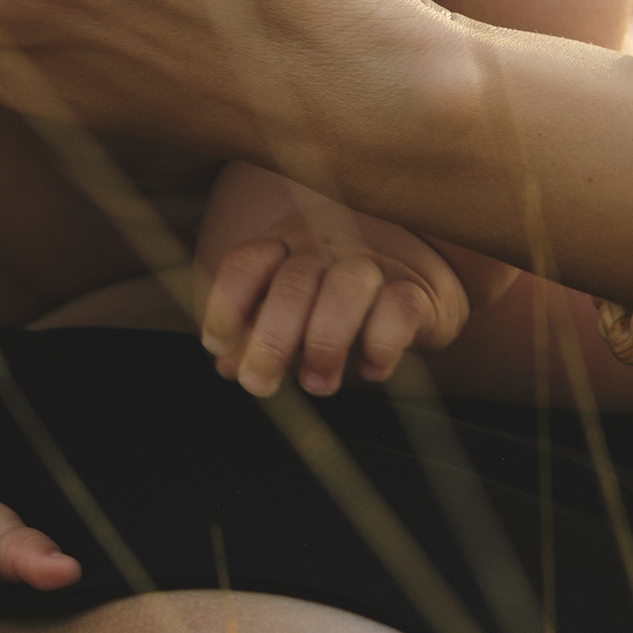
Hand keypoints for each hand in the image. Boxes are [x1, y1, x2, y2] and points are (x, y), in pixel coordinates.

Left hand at [200, 205, 469, 395]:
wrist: (415, 278)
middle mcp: (326, 248)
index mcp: (285, 247)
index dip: (226, 303)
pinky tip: (372, 370)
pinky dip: (381, 346)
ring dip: (325, 345)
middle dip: (270, 340)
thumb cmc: (334, 300)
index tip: (217, 346)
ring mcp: (372, 264)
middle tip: (259, 385)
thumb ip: (256, 332)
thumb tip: (229, 365)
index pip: (246, 262)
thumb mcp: (290, 309)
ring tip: (316, 385)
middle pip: (292, 283)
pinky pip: (399, 309)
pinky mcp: (415, 290)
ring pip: (345, 289)